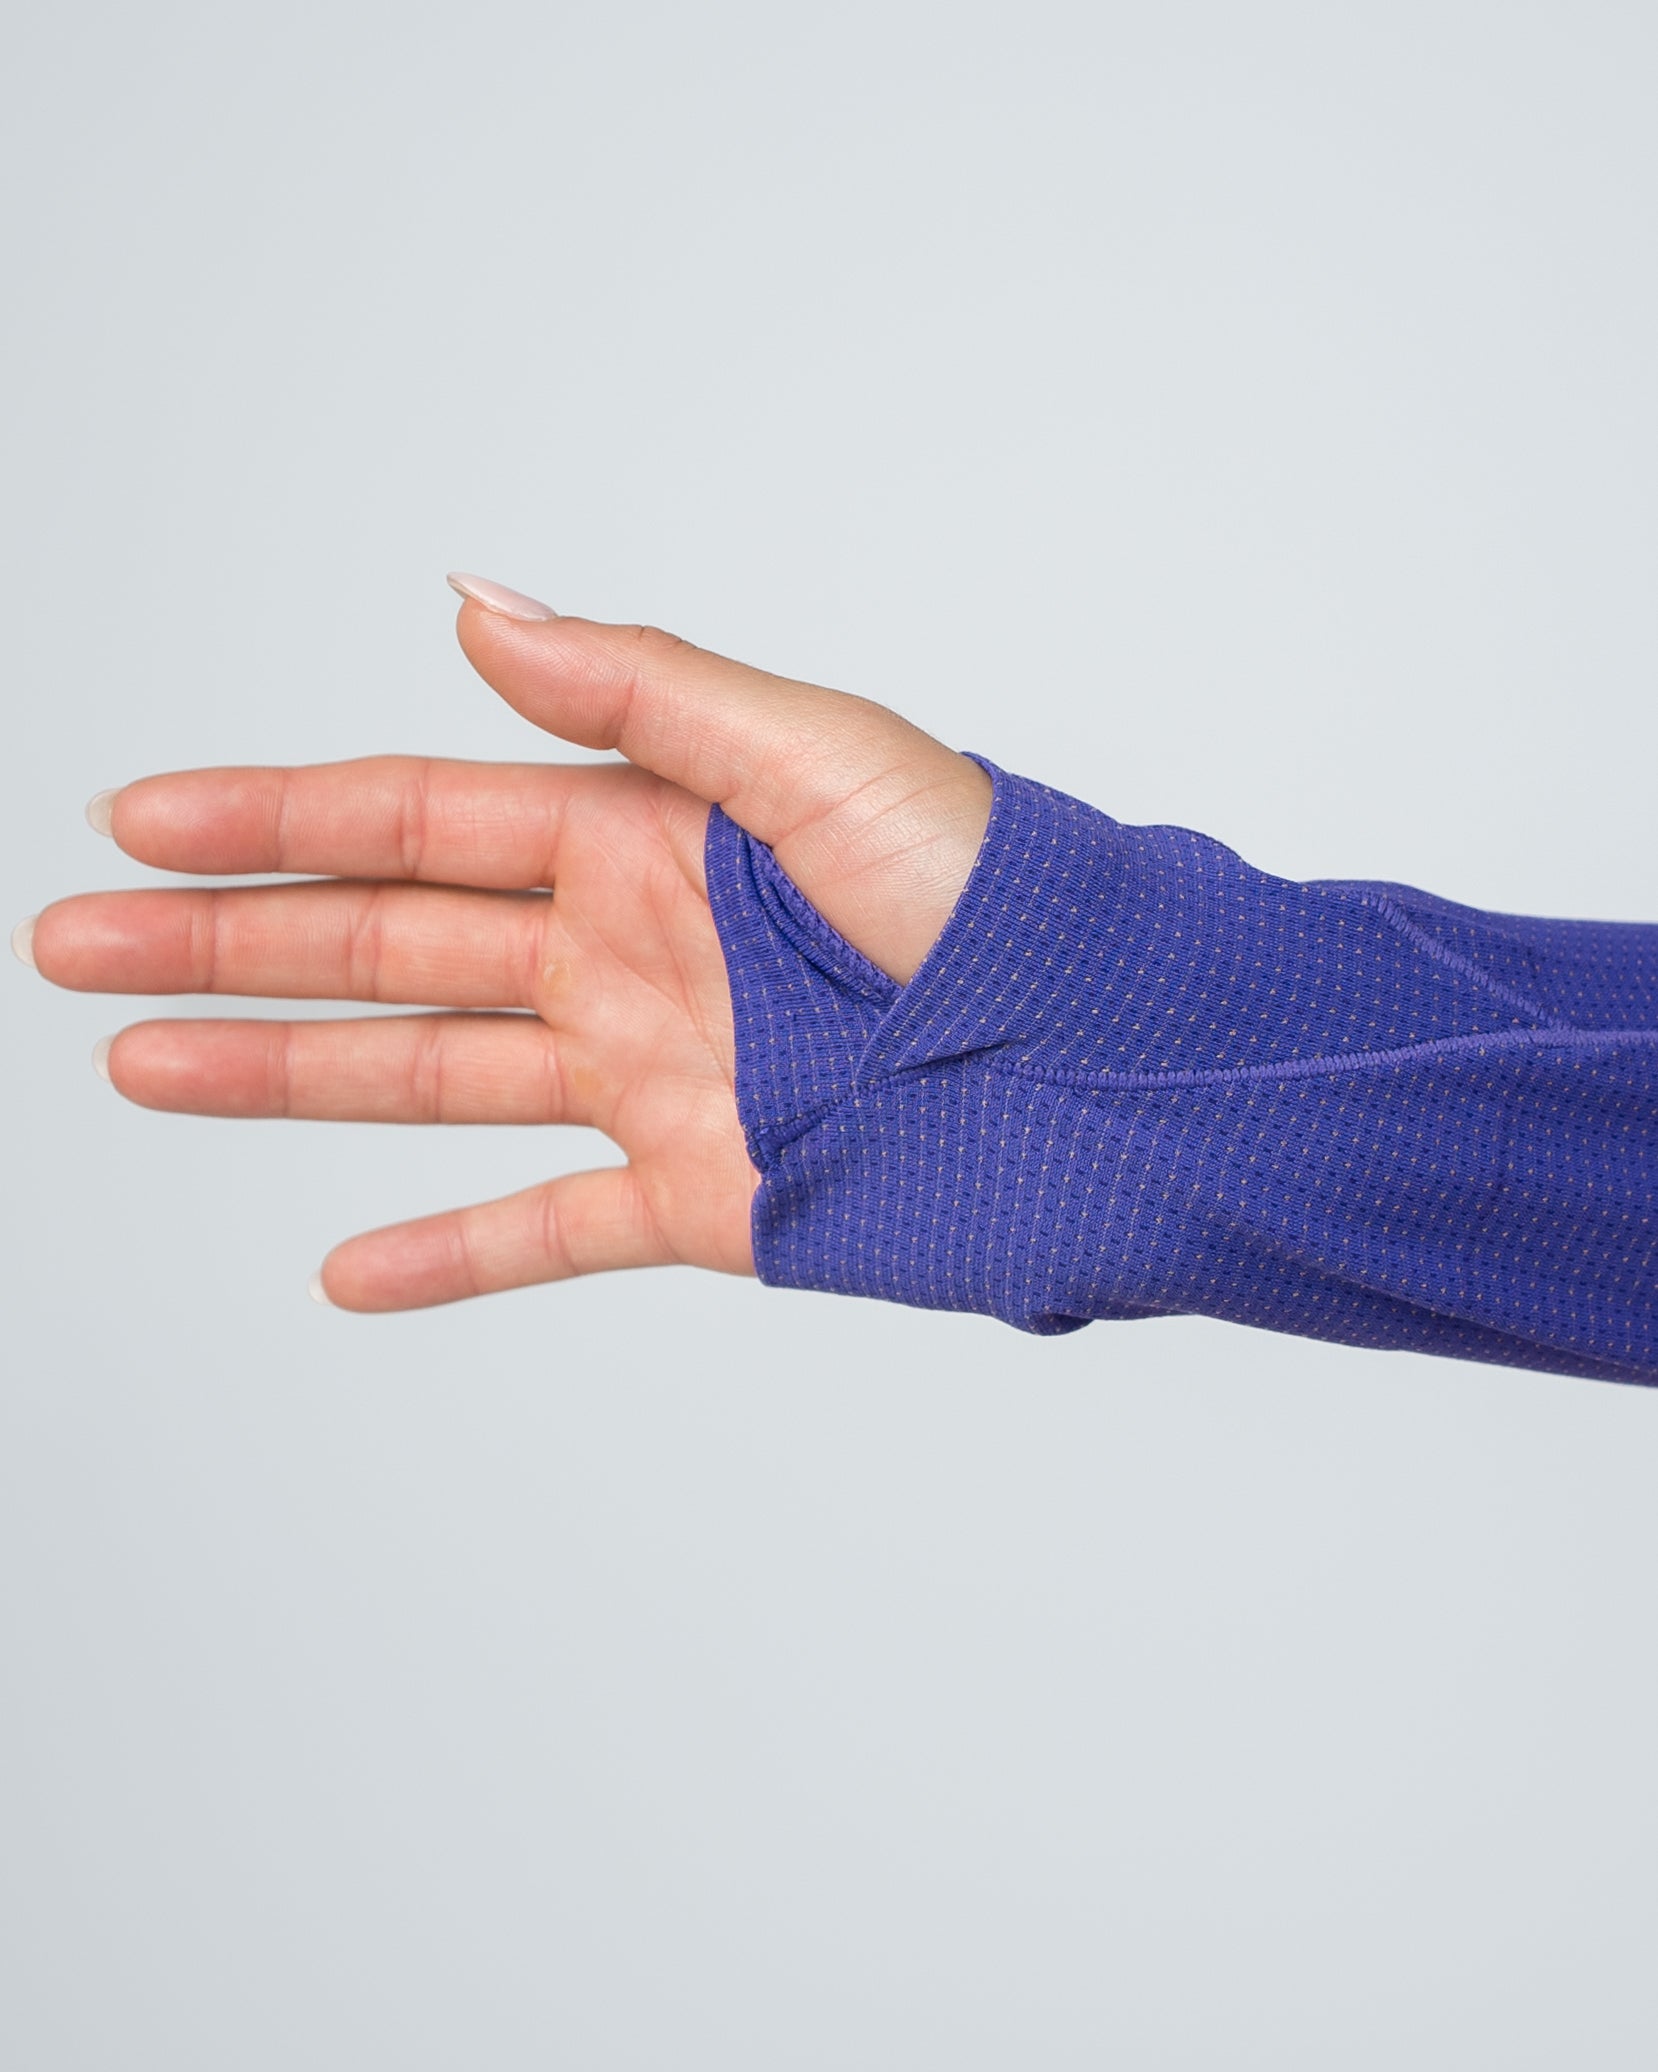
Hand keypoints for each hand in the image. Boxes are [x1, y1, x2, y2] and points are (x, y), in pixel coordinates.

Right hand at [22, 580, 992, 1309]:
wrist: (1114, 1070)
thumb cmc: (999, 899)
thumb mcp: (819, 759)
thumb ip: (645, 697)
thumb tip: (479, 606)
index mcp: (647, 835)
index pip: (416, 817)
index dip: (270, 817)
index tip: (137, 820)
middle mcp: (628, 951)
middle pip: (387, 941)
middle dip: (228, 943)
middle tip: (76, 944)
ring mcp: (654, 1078)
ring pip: (430, 1076)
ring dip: (284, 1075)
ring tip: (143, 1066)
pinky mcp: (703, 1195)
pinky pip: (548, 1229)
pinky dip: (452, 1255)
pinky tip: (349, 1270)